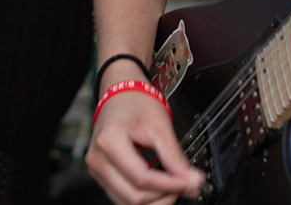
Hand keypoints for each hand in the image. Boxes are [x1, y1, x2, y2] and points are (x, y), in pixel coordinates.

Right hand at [86, 80, 203, 204]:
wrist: (121, 95)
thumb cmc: (137, 104)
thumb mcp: (160, 126)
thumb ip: (175, 156)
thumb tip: (193, 180)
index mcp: (109, 141)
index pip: (142, 178)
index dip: (169, 185)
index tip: (190, 183)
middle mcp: (97, 159)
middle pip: (134, 196)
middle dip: (164, 196)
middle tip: (186, 186)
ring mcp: (97, 170)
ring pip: (128, 203)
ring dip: (156, 201)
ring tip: (175, 188)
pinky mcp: (101, 176)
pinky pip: (123, 198)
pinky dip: (145, 199)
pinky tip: (161, 189)